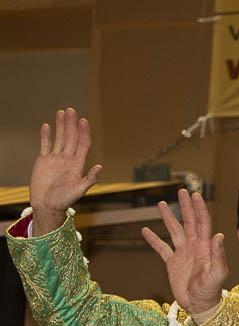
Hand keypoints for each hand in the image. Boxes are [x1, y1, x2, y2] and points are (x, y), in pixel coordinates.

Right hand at [29, 108, 102, 235]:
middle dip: (71, 124)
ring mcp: (55, 159)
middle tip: (71, 110)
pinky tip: (47, 126)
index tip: (83, 120)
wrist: (47, 206)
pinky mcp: (44, 161)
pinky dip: (46, 135)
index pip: (82, 144)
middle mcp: (67, 160)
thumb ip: (90, 179)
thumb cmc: (64, 201)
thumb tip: (100, 167)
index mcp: (77, 165)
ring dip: (61, 126)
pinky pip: (45, 145)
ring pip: (59, 139)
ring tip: (62, 112)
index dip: (83, 132)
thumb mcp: (79, 190)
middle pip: (71, 138)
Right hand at [142, 189, 227, 320]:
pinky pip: (161, 248)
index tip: (195, 195)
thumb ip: (218, 255)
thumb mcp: (217, 274)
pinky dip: (153, 239)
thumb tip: (218, 235)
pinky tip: (145, 230)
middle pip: (189, 222)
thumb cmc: (211, 292)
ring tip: (162, 204)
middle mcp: (194, 247)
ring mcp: (183, 254)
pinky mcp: (172, 263)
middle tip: (181, 191)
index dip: (199, 209)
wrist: (199, 305)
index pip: (202, 223)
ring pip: (174, 231)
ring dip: (169, 218)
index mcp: (205, 247)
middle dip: (186, 207)